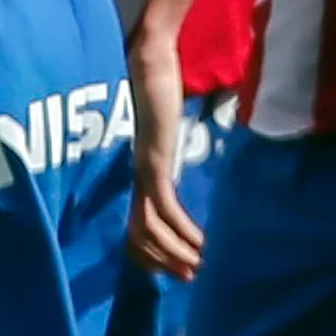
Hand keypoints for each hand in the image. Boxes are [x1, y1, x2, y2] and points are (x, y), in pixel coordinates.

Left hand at [125, 27, 205, 278]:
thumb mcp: (167, 127)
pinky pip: (165, 207)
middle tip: (189, 277)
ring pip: (149, 229)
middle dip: (162, 261)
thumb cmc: (159, 87)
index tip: (176, 265)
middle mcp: (137, 177)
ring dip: (173, 253)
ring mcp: (144, 171)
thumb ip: (170, 146)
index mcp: (139, 172)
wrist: (149, 58)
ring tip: (198, 268)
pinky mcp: (154, 162)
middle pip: (137, 235)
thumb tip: (183, 157)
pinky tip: (200, 243)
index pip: (135, 224)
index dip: (150, 251)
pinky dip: (182, 232)